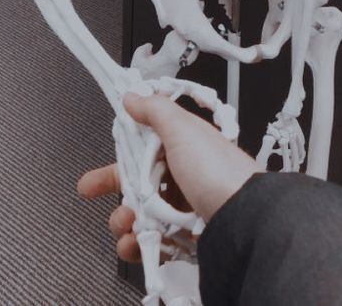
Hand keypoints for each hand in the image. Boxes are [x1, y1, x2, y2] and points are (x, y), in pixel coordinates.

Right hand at [77, 91, 259, 261]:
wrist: (246, 219)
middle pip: (137, 184)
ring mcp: (183, 208)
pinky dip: (138, 245)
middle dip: (114, 192)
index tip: (97, 168)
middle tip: (95, 195)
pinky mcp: (185, 237)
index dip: (117, 156)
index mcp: (182, 147)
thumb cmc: (220, 171)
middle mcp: (182, 177)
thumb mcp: (184, 129)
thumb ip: (155, 110)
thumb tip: (133, 96)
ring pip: (141, 214)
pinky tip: (135, 243)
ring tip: (125, 222)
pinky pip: (153, 242)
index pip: (142, 148)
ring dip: (124, 220)